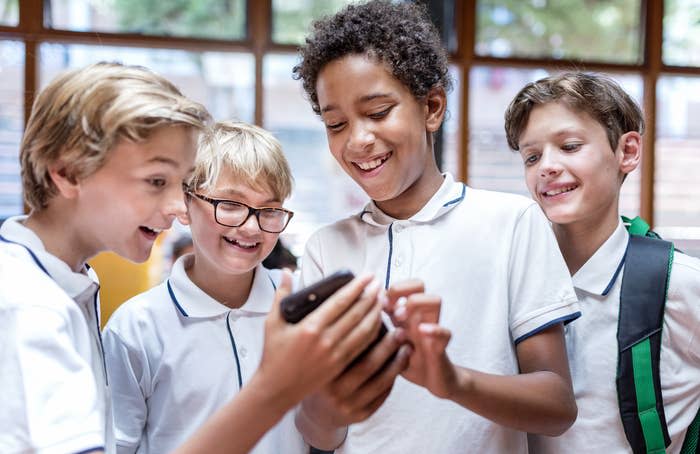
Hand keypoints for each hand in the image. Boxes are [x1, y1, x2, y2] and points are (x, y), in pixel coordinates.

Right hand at [256, 270, 385, 409]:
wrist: (276, 390)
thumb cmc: (273, 355)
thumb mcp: (273, 323)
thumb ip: (281, 295)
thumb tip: (287, 271)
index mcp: (310, 327)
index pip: (340, 302)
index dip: (357, 287)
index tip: (367, 276)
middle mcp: (326, 340)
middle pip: (356, 314)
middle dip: (371, 296)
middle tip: (380, 283)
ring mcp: (335, 355)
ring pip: (363, 330)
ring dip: (375, 313)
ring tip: (382, 299)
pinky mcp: (340, 366)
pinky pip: (362, 346)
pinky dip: (373, 333)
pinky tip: (378, 323)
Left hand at [388, 281, 460, 398]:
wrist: (433, 380)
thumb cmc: (407, 360)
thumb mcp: (387, 343)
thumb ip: (377, 328)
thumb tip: (355, 314)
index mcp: (405, 314)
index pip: (401, 285)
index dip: (388, 288)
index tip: (377, 302)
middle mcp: (419, 316)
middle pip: (419, 284)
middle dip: (403, 289)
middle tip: (390, 307)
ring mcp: (432, 329)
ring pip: (435, 300)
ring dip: (416, 303)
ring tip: (401, 318)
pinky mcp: (441, 346)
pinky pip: (446, 332)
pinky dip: (434, 329)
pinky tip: (422, 331)